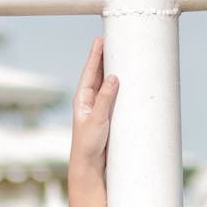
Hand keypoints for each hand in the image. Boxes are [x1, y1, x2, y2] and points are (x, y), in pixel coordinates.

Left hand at [69, 37, 118, 177]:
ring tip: (119, 53)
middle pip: (97, 74)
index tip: (99, 39)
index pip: (89, 72)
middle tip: (111, 39)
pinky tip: (125, 79)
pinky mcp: (106, 116)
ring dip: (112, 69)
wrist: (90, 166)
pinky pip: (113, 96)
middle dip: (104, 57)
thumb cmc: (88, 145)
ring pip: (105, 84)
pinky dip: (119, 86)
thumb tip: (113, 76)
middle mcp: (89, 101)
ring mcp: (98, 108)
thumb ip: (105, 98)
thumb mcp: (97, 119)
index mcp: (82, 99)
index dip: (94, 55)